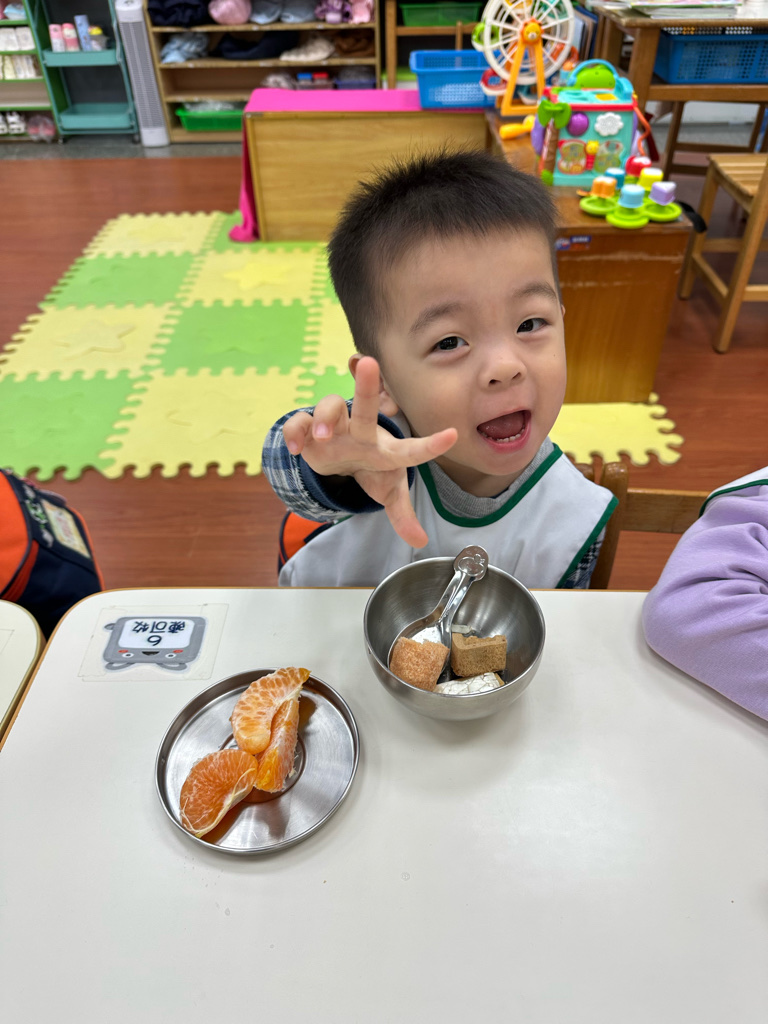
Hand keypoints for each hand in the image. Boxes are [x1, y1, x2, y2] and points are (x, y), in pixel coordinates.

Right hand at [283, 356, 456, 547]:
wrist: (339, 459)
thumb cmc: (369, 468)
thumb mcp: (387, 492)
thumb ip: (402, 515)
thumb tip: (420, 542)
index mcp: (384, 449)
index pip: (410, 449)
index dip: (431, 445)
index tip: (453, 436)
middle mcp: (361, 431)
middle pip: (365, 407)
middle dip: (367, 386)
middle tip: (369, 364)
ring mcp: (334, 427)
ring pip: (330, 407)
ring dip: (325, 416)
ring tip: (323, 435)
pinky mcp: (309, 429)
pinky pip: (299, 422)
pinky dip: (296, 431)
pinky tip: (296, 448)